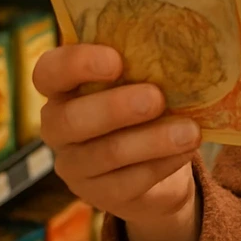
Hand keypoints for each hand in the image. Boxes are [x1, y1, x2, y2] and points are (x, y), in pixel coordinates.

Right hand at [35, 44, 202, 240]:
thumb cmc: (147, 102)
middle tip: (156, 98)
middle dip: (116, 108)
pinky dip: (163, 164)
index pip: (49, 71)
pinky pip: (130, 181)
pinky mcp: (101, 195)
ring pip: (108, 154)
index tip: (116, 61)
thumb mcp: (143, 78)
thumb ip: (145, 63)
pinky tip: (186, 151)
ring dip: (153, 140)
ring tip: (190, 132)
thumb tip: (180, 45)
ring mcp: (76, 165)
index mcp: (63, 88)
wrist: (160, 160)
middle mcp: (59, 126)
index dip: (76, 64)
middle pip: (71, 119)